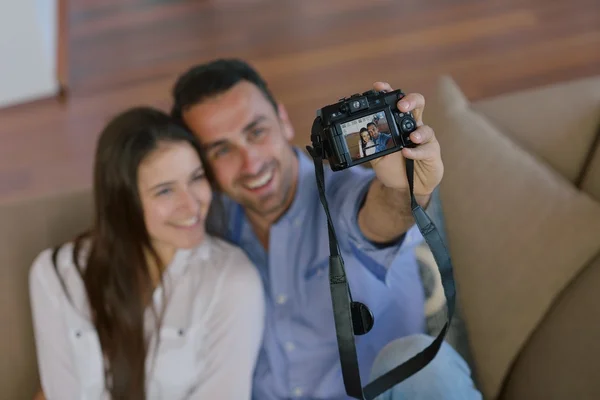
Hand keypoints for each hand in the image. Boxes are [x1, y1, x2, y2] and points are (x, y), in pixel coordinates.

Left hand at [369, 82, 442, 196]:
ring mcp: (424, 140)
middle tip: (401, 105)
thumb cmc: (392, 167)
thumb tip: (354, 136)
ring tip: (410, 137)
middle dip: (410, 101)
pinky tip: (407, 153)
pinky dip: (416, 151)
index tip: (378, 87)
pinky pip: (427, 149)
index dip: (388, 92)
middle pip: (417, 105)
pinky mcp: (431, 153)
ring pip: (426, 128)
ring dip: (417, 131)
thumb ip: (368, 145)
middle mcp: (412, 127)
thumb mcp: (376, 156)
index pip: (395, 102)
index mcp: (398, 123)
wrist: (404, 187)